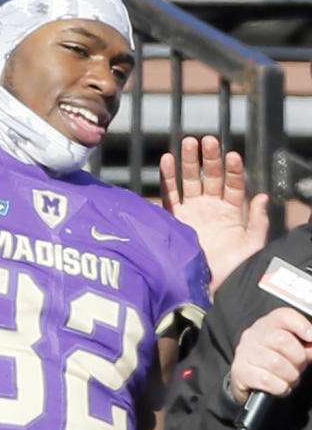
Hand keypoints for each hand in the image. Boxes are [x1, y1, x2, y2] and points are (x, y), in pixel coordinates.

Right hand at [160, 135, 268, 292]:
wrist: (207, 289)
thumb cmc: (232, 270)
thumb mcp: (252, 246)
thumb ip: (257, 221)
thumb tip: (262, 196)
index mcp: (232, 212)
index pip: (234, 184)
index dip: (233, 170)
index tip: (233, 155)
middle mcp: (211, 208)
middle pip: (210, 177)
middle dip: (209, 158)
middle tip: (208, 140)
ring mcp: (192, 212)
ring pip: (190, 180)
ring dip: (189, 161)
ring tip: (189, 142)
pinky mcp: (174, 219)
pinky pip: (170, 194)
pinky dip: (168, 177)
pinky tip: (167, 160)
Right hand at [228, 306, 311, 403]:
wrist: (246, 377)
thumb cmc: (273, 359)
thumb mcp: (290, 349)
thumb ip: (305, 347)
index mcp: (267, 324)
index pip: (284, 316)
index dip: (301, 325)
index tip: (311, 337)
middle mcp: (253, 335)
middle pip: (283, 340)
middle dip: (299, 358)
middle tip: (300, 366)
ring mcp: (244, 352)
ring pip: (277, 363)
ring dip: (291, 376)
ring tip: (291, 378)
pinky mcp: (240, 371)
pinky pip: (268, 381)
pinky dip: (281, 387)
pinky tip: (281, 386)